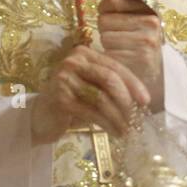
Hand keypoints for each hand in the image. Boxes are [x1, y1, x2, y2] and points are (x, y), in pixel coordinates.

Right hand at [30, 44, 150, 143]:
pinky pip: (92, 112)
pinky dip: (106, 124)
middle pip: (109, 79)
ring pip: (102, 97)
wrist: (40, 117)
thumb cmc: (71, 103)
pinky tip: (114, 132)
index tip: (146, 100)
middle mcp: (72, 61)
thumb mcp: (92, 88)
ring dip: (118, 116)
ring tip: (127, 130)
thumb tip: (142, 99)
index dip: (133, 83)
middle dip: (127, 100)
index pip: (115, 66)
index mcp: (84, 53)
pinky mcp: (60, 98)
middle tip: (137, 118)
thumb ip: (111, 86)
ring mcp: (64, 78)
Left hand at [96, 0, 164, 110]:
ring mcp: (146, 41)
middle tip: (119, 38)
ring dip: (107, 45)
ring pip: (104, 36)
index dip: (107, 10)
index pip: (112, 0)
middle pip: (105, 18)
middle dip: (106, 29)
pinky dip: (109, 59)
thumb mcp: (133, 18)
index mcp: (150, 9)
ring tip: (121, 50)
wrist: (156, 79)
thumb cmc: (140, 45)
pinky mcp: (138, 60)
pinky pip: (108, 53)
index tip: (115, 18)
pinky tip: (121, 61)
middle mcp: (151, 22)